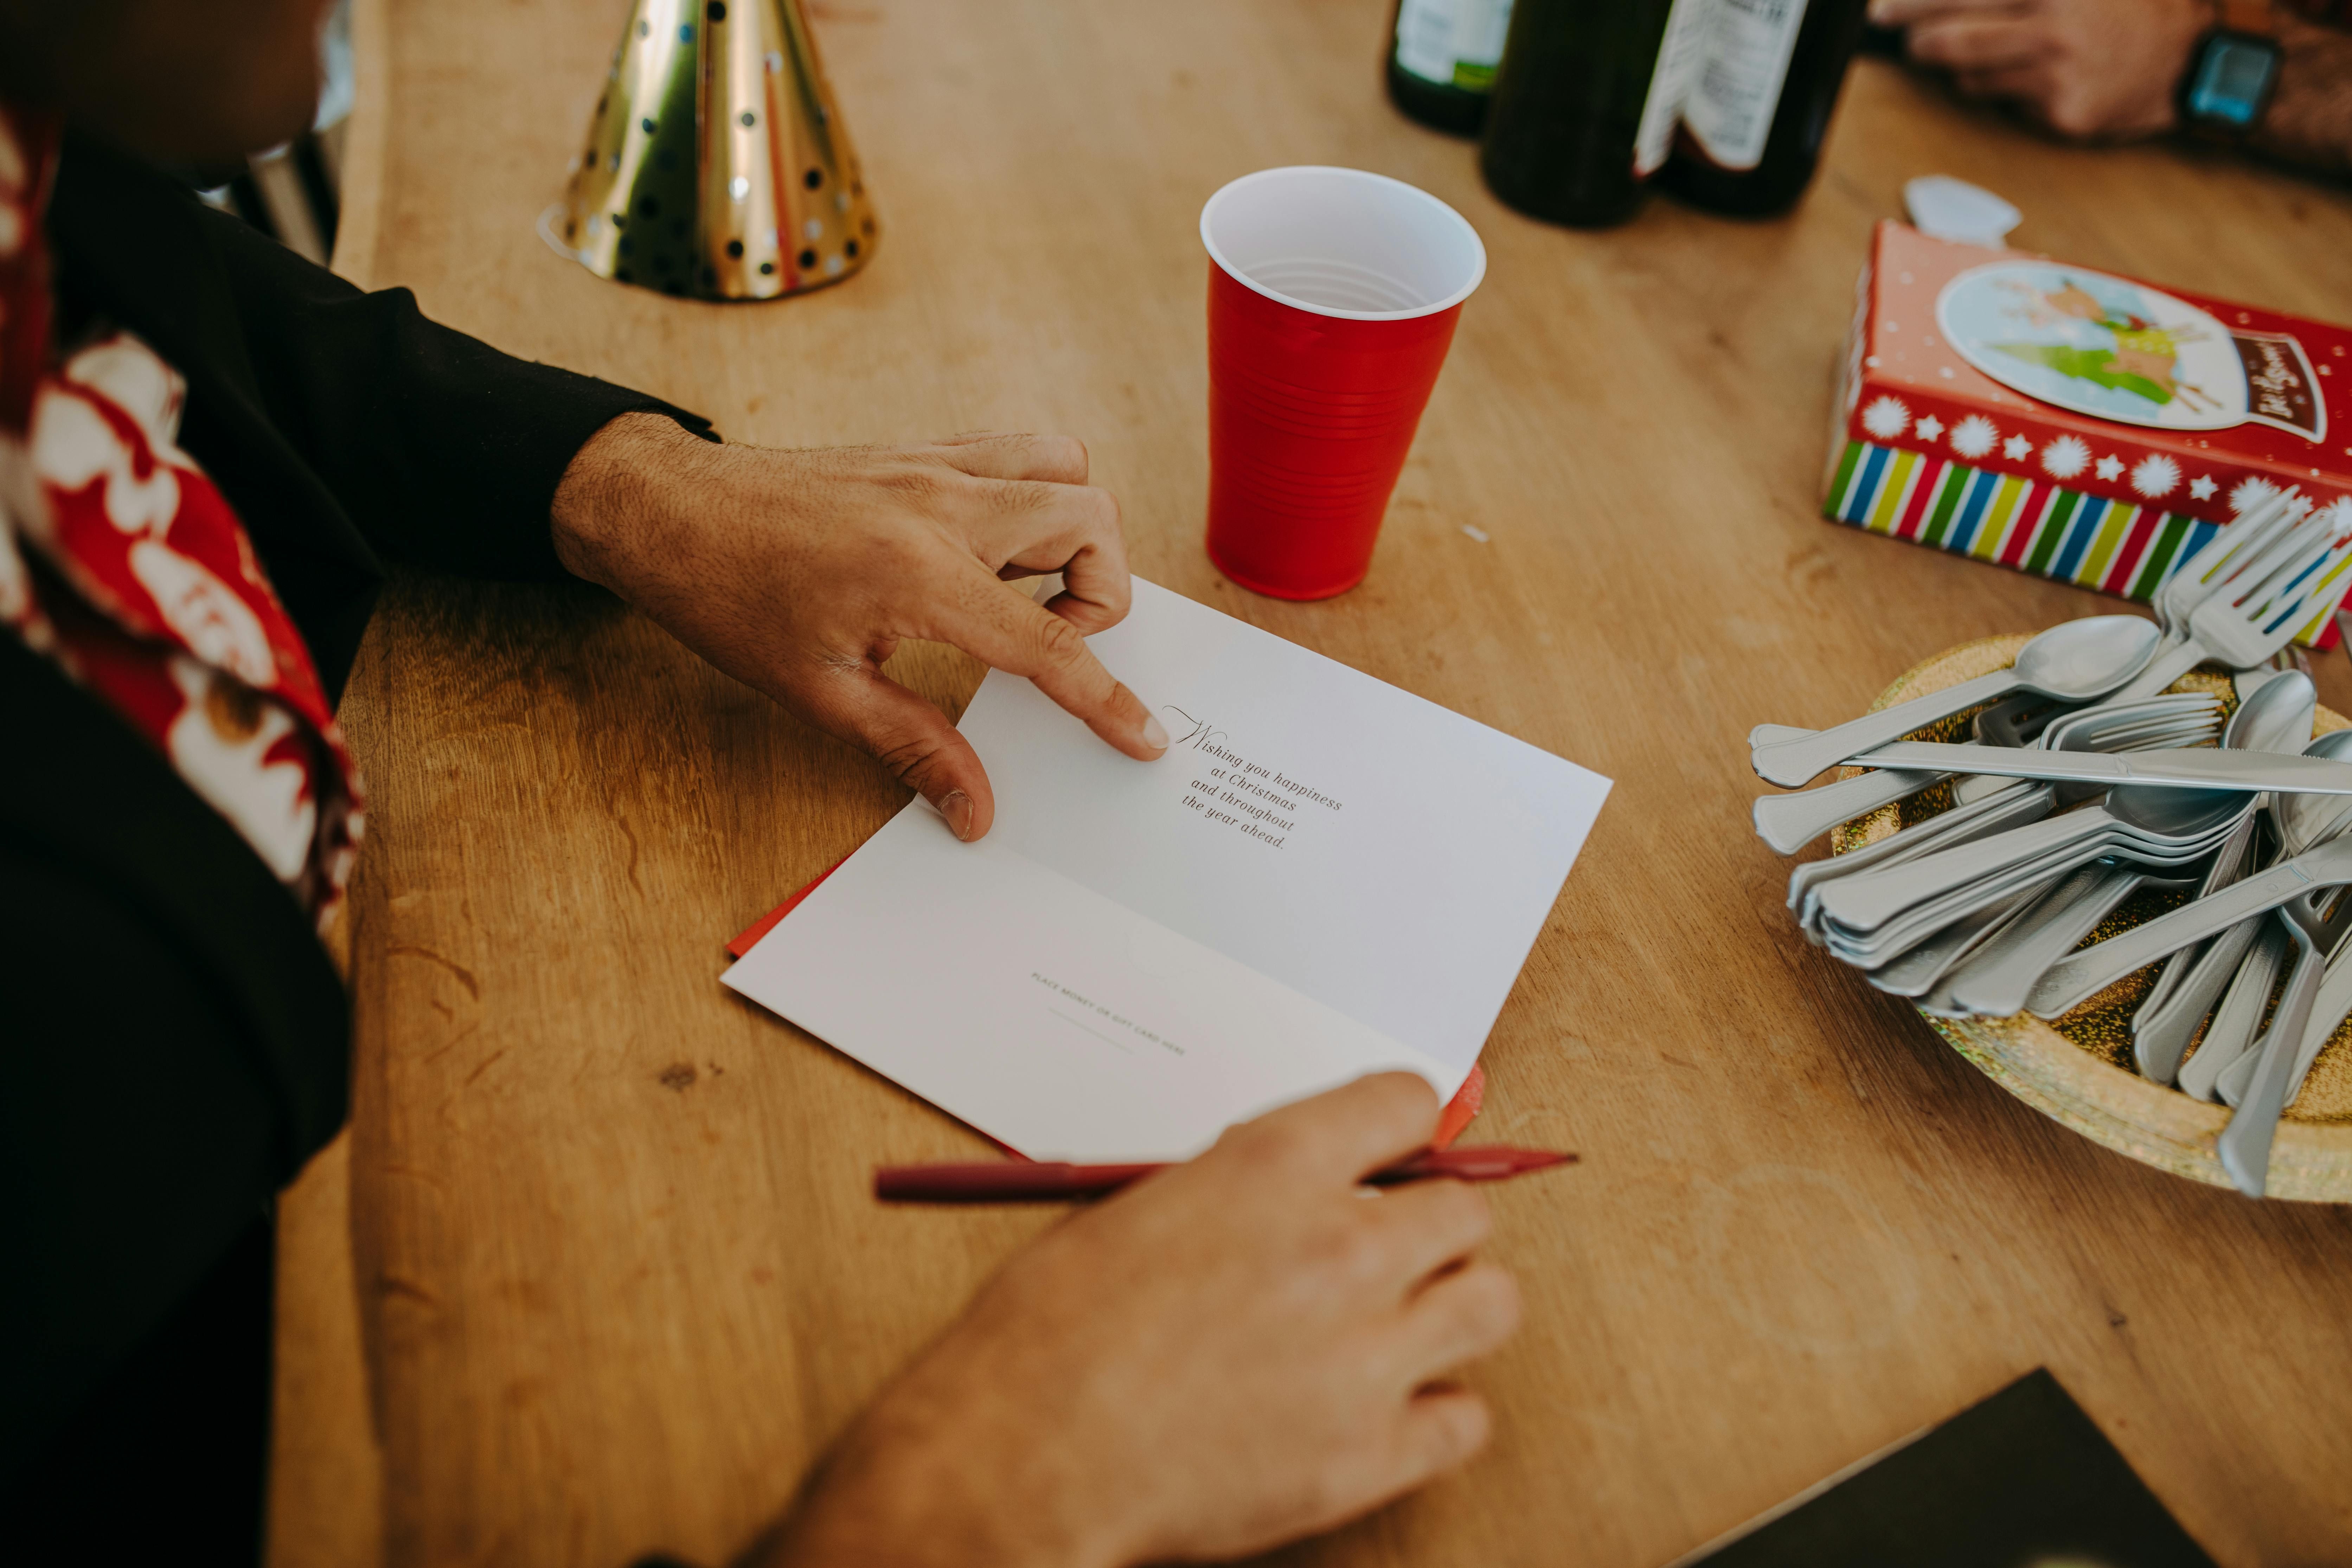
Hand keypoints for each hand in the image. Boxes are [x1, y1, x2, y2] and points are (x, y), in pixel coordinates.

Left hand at [551, 413, 1168, 841]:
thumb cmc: (731, 598)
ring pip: (1065, 467)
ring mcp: (934, 464)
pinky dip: (1033, 498)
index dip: (1106, 698)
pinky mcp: (921, 448)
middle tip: (1048, 641)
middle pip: (1090, 522)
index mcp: (920, 574)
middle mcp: (942, 504)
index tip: (1142, 735)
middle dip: (1102, 593)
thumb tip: (974, 811)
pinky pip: (1015, 453)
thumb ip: (913, 747)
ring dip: (1075, 532)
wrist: (669, 510)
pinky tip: (993, 552)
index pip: (1049, 643)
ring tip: (1026, 590)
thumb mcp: (819, 690)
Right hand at [748, 1075, 1521, 1567]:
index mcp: (1274, 1169)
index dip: (1401, 1128)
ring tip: (1405, 1326)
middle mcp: (1339, 1249)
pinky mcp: (1371, 1455)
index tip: (1395, 1153)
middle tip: (1388, 1254)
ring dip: (1452, 1307)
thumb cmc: (1050, 1336)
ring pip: (1491, 1303)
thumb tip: (1291, 1188)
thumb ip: (1236, 1188)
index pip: (1407, 1102)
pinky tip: (1385, 1409)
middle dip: (1426, 1227)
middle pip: (1463, 1211)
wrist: (1023, 1457)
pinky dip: (1435, 1413)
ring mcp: (1366, 1356)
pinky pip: (1466, 1418)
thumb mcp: (1138, 1208)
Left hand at [1873, 0, 2211, 139]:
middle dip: (1917, 38)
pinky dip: (2006, 90)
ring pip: (1969, 75)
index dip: (1913, 3)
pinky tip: (2038, 75)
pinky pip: (2005, 103)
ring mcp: (2054, 75)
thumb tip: (1954, 2)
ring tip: (1992, 49)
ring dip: (1963, 64)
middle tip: (1904, 36)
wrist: (2198, 56)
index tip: (1881, 11)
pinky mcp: (2060, 114)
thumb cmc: (2138, 8)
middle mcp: (2052, 26)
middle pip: (1950, 36)